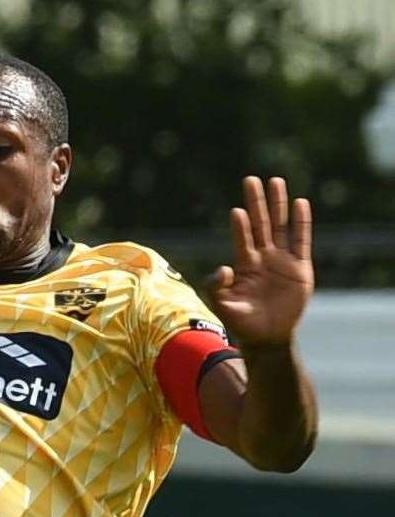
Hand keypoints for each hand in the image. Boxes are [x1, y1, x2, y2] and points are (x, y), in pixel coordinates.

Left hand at [206, 176, 312, 346]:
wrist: (267, 336)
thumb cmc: (242, 321)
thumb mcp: (222, 305)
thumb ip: (215, 287)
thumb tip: (223, 268)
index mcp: (244, 264)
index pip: (241, 238)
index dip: (240, 225)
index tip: (237, 211)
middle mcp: (262, 257)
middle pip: (260, 223)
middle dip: (256, 202)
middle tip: (250, 179)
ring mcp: (281, 260)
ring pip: (281, 226)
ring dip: (279, 204)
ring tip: (276, 181)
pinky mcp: (300, 267)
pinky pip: (301, 240)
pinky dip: (302, 223)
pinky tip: (300, 203)